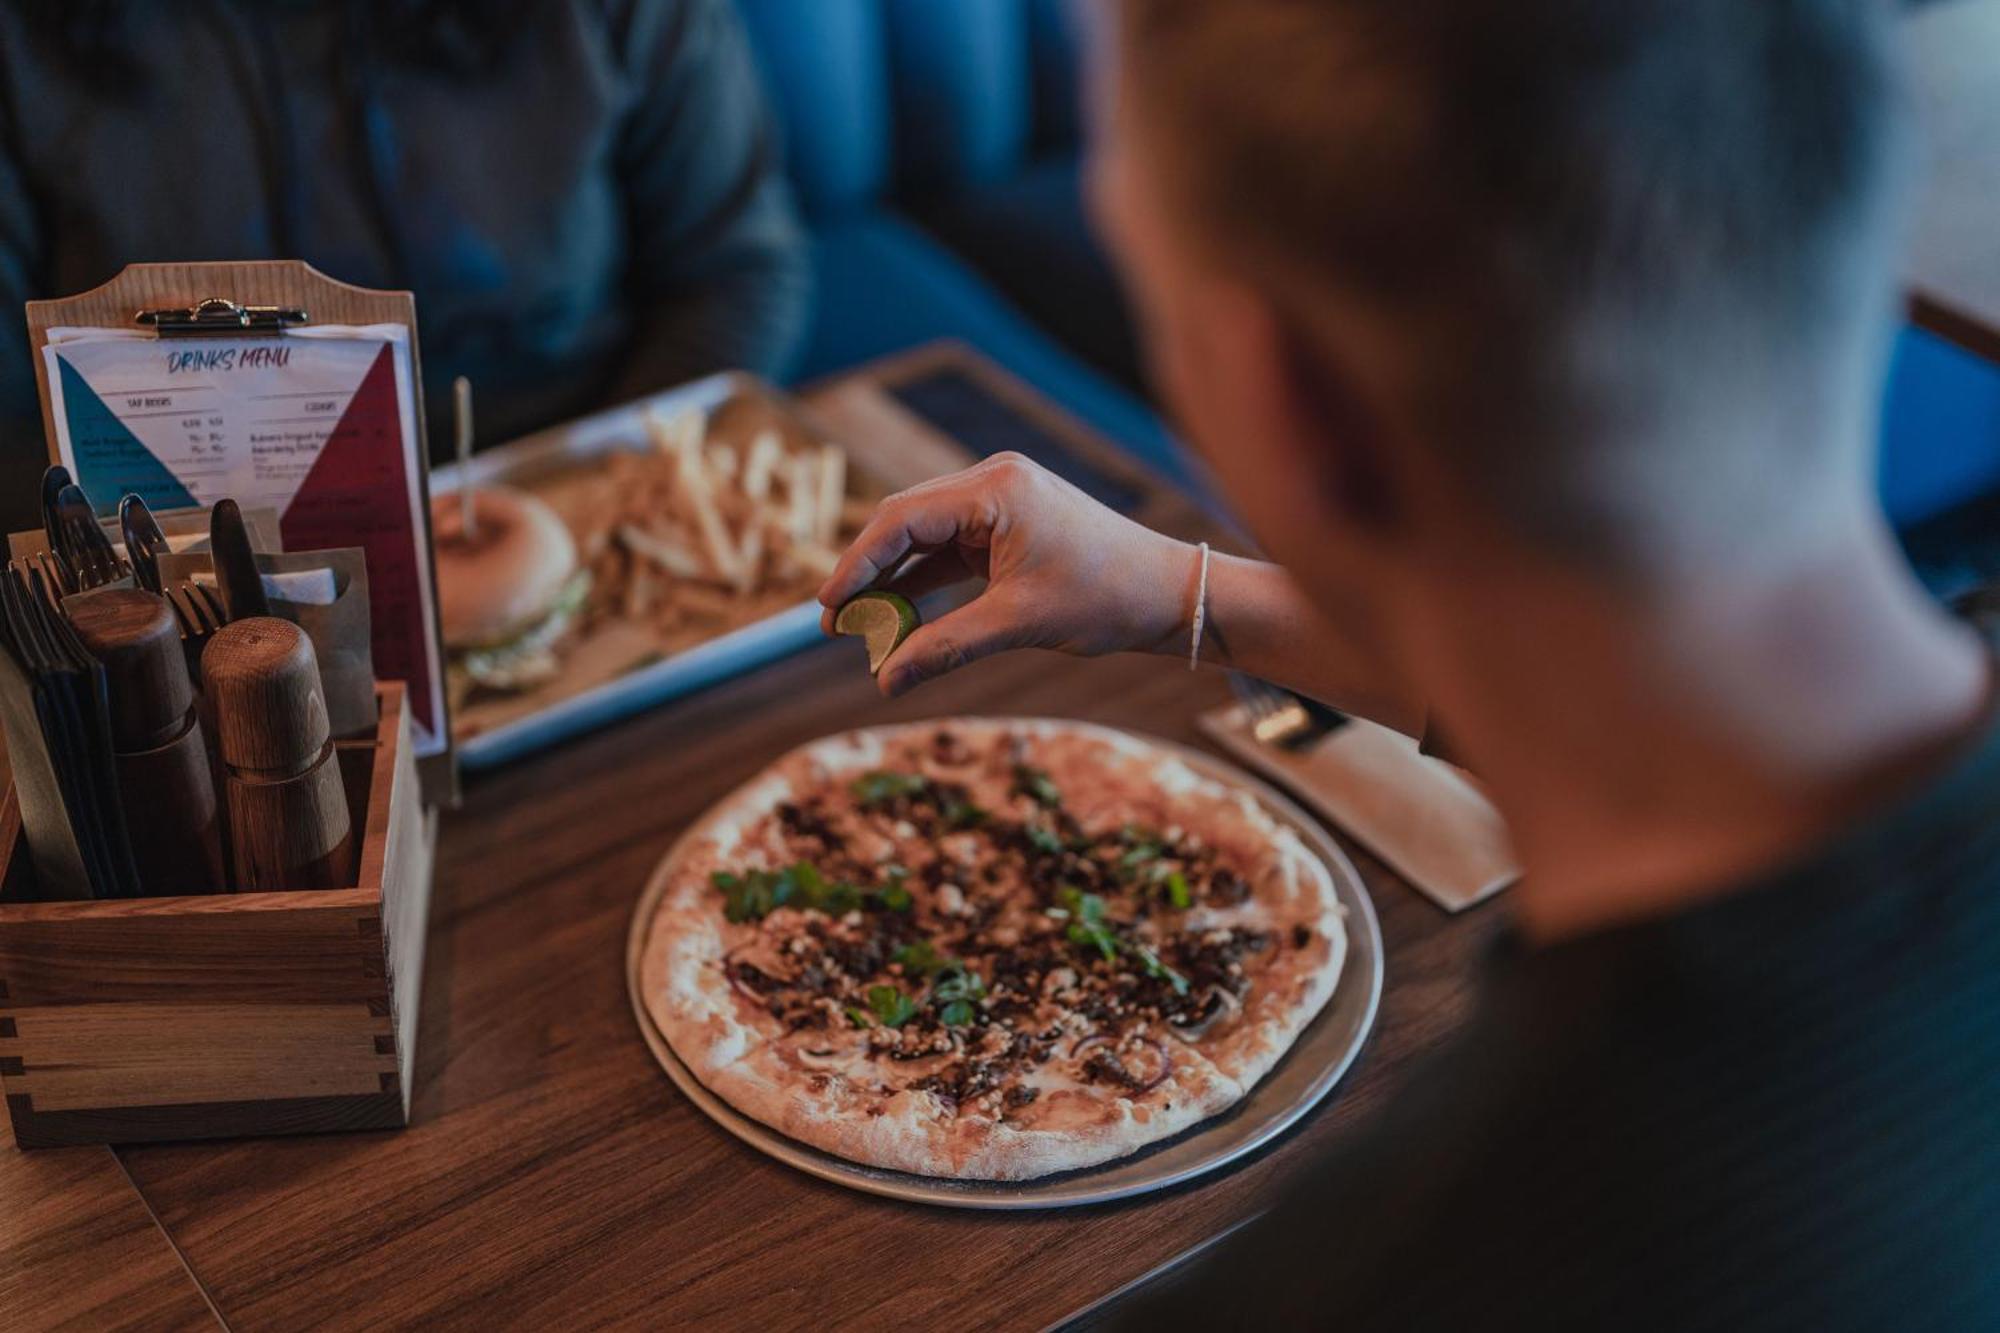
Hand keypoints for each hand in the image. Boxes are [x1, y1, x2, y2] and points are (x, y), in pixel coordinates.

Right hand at [818, 453, 1198, 695]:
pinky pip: (949, 551)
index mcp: (996, 488)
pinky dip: (922, 583)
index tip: (826, 607)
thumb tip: (885, 681)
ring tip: (855, 627)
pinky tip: (895, 618)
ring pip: (923, 537)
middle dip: (866, 572)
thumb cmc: (1106, 598)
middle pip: (905, 521)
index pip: (902, 519)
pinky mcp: (1007, 527)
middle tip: (831, 624)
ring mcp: (1000, 502)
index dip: (857, 563)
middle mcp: (993, 482)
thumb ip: (945, 647)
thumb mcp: (1019, 623)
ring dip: (891, 580)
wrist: (1170, 595)